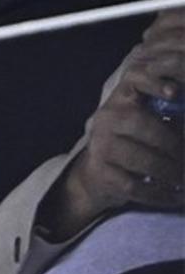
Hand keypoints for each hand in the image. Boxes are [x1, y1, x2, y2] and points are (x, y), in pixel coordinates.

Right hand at [45, 9, 183, 237]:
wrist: (98, 176)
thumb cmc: (134, 143)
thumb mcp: (149, 118)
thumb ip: (169, 105)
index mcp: (123, 98)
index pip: (135, 77)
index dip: (155, 81)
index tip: (175, 92)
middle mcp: (108, 117)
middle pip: (143, 125)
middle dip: (174, 146)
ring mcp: (102, 146)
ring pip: (143, 160)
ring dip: (172, 174)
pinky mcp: (103, 173)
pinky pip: (136, 186)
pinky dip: (161, 195)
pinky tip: (175, 196)